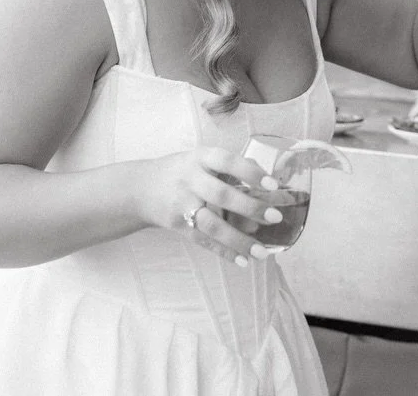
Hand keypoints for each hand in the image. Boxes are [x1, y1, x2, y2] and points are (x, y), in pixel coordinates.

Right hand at [137, 147, 285, 266]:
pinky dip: (224, 251)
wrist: (141, 188)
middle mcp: (191, 179)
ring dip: (239, 240)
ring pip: (212, 225)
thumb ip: (234, 167)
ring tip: (263, 252)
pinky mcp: (177, 225)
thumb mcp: (204, 159)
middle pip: (221, 195)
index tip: (273, 184)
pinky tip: (244, 260)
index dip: (250, 172)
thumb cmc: (185, 171)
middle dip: (250, 208)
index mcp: (202, 157)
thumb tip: (271, 184)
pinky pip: (203, 241)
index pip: (228, 161)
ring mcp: (182, 203)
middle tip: (276, 218)